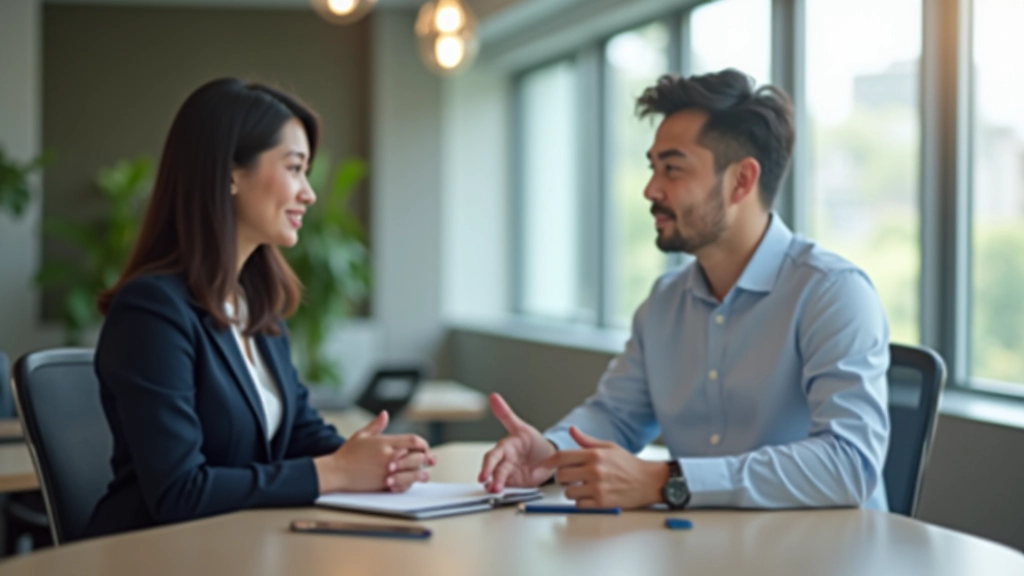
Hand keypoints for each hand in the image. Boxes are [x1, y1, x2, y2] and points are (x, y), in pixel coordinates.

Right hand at [314, 411, 435, 493]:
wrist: (336, 472)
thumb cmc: (347, 454)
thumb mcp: (361, 435)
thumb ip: (376, 425)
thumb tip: (385, 414)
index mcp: (385, 442)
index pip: (414, 440)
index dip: (423, 444)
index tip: (424, 448)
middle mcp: (389, 456)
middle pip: (418, 456)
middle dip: (425, 459)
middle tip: (429, 460)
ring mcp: (388, 472)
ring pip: (414, 473)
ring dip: (421, 474)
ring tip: (424, 474)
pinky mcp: (384, 485)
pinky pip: (404, 486)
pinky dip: (409, 485)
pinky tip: (410, 483)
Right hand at [478, 393, 558, 491]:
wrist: (548, 454)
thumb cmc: (531, 440)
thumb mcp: (520, 427)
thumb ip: (505, 414)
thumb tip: (493, 396)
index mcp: (504, 449)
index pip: (493, 457)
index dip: (488, 466)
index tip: (483, 475)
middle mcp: (504, 463)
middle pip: (495, 472)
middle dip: (492, 479)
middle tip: (491, 487)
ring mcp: (511, 475)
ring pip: (501, 482)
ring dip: (497, 487)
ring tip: (497, 492)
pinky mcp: (519, 484)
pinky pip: (512, 489)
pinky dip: (508, 493)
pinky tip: (506, 495)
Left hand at [539, 426, 667, 509]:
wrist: (649, 481)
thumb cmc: (629, 464)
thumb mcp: (609, 447)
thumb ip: (587, 441)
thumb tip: (572, 430)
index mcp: (594, 454)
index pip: (562, 457)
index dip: (549, 462)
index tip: (543, 466)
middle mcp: (594, 470)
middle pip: (561, 476)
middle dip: (563, 478)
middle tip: (571, 478)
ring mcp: (598, 488)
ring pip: (568, 493)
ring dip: (573, 491)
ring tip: (584, 487)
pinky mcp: (602, 503)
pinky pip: (579, 505)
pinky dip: (582, 502)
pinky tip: (591, 497)